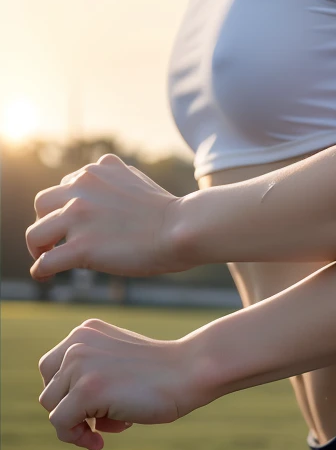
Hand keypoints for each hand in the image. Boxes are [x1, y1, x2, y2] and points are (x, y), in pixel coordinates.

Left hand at [27, 155, 186, 278]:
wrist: (185, 228)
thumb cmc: (170, 213)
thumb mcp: (138, 183)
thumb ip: (113, 184)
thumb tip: (99, 198)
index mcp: (97, 171)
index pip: (65, 187)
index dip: (66, 207)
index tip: (74, 224)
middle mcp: (83, 188)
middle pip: (42, 204)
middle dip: (46, 222)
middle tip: (55, 240)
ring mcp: (79, 217)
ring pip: (36, 232)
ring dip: (38, 246)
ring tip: (47, 257)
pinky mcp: (81, 247)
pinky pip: (45, 262)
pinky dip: (41, 271)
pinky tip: (46, 277)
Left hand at [38, 318, 210, 449]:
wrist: (192, 371)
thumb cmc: (163, 373)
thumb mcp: (118, 361)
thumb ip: (90, 371)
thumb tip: (64, 411)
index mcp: (84, 331)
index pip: (53, 369)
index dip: (68, 394)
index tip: (93, 409)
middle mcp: (76, 343)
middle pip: (49, 390)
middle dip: (72, 410)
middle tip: (101, 421)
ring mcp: (80, 365)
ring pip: (52, 408)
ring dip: (78, 424)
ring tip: (111, 426)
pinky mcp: (87, 390)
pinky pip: (61, 423)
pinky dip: (76, 438)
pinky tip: (100, 442)